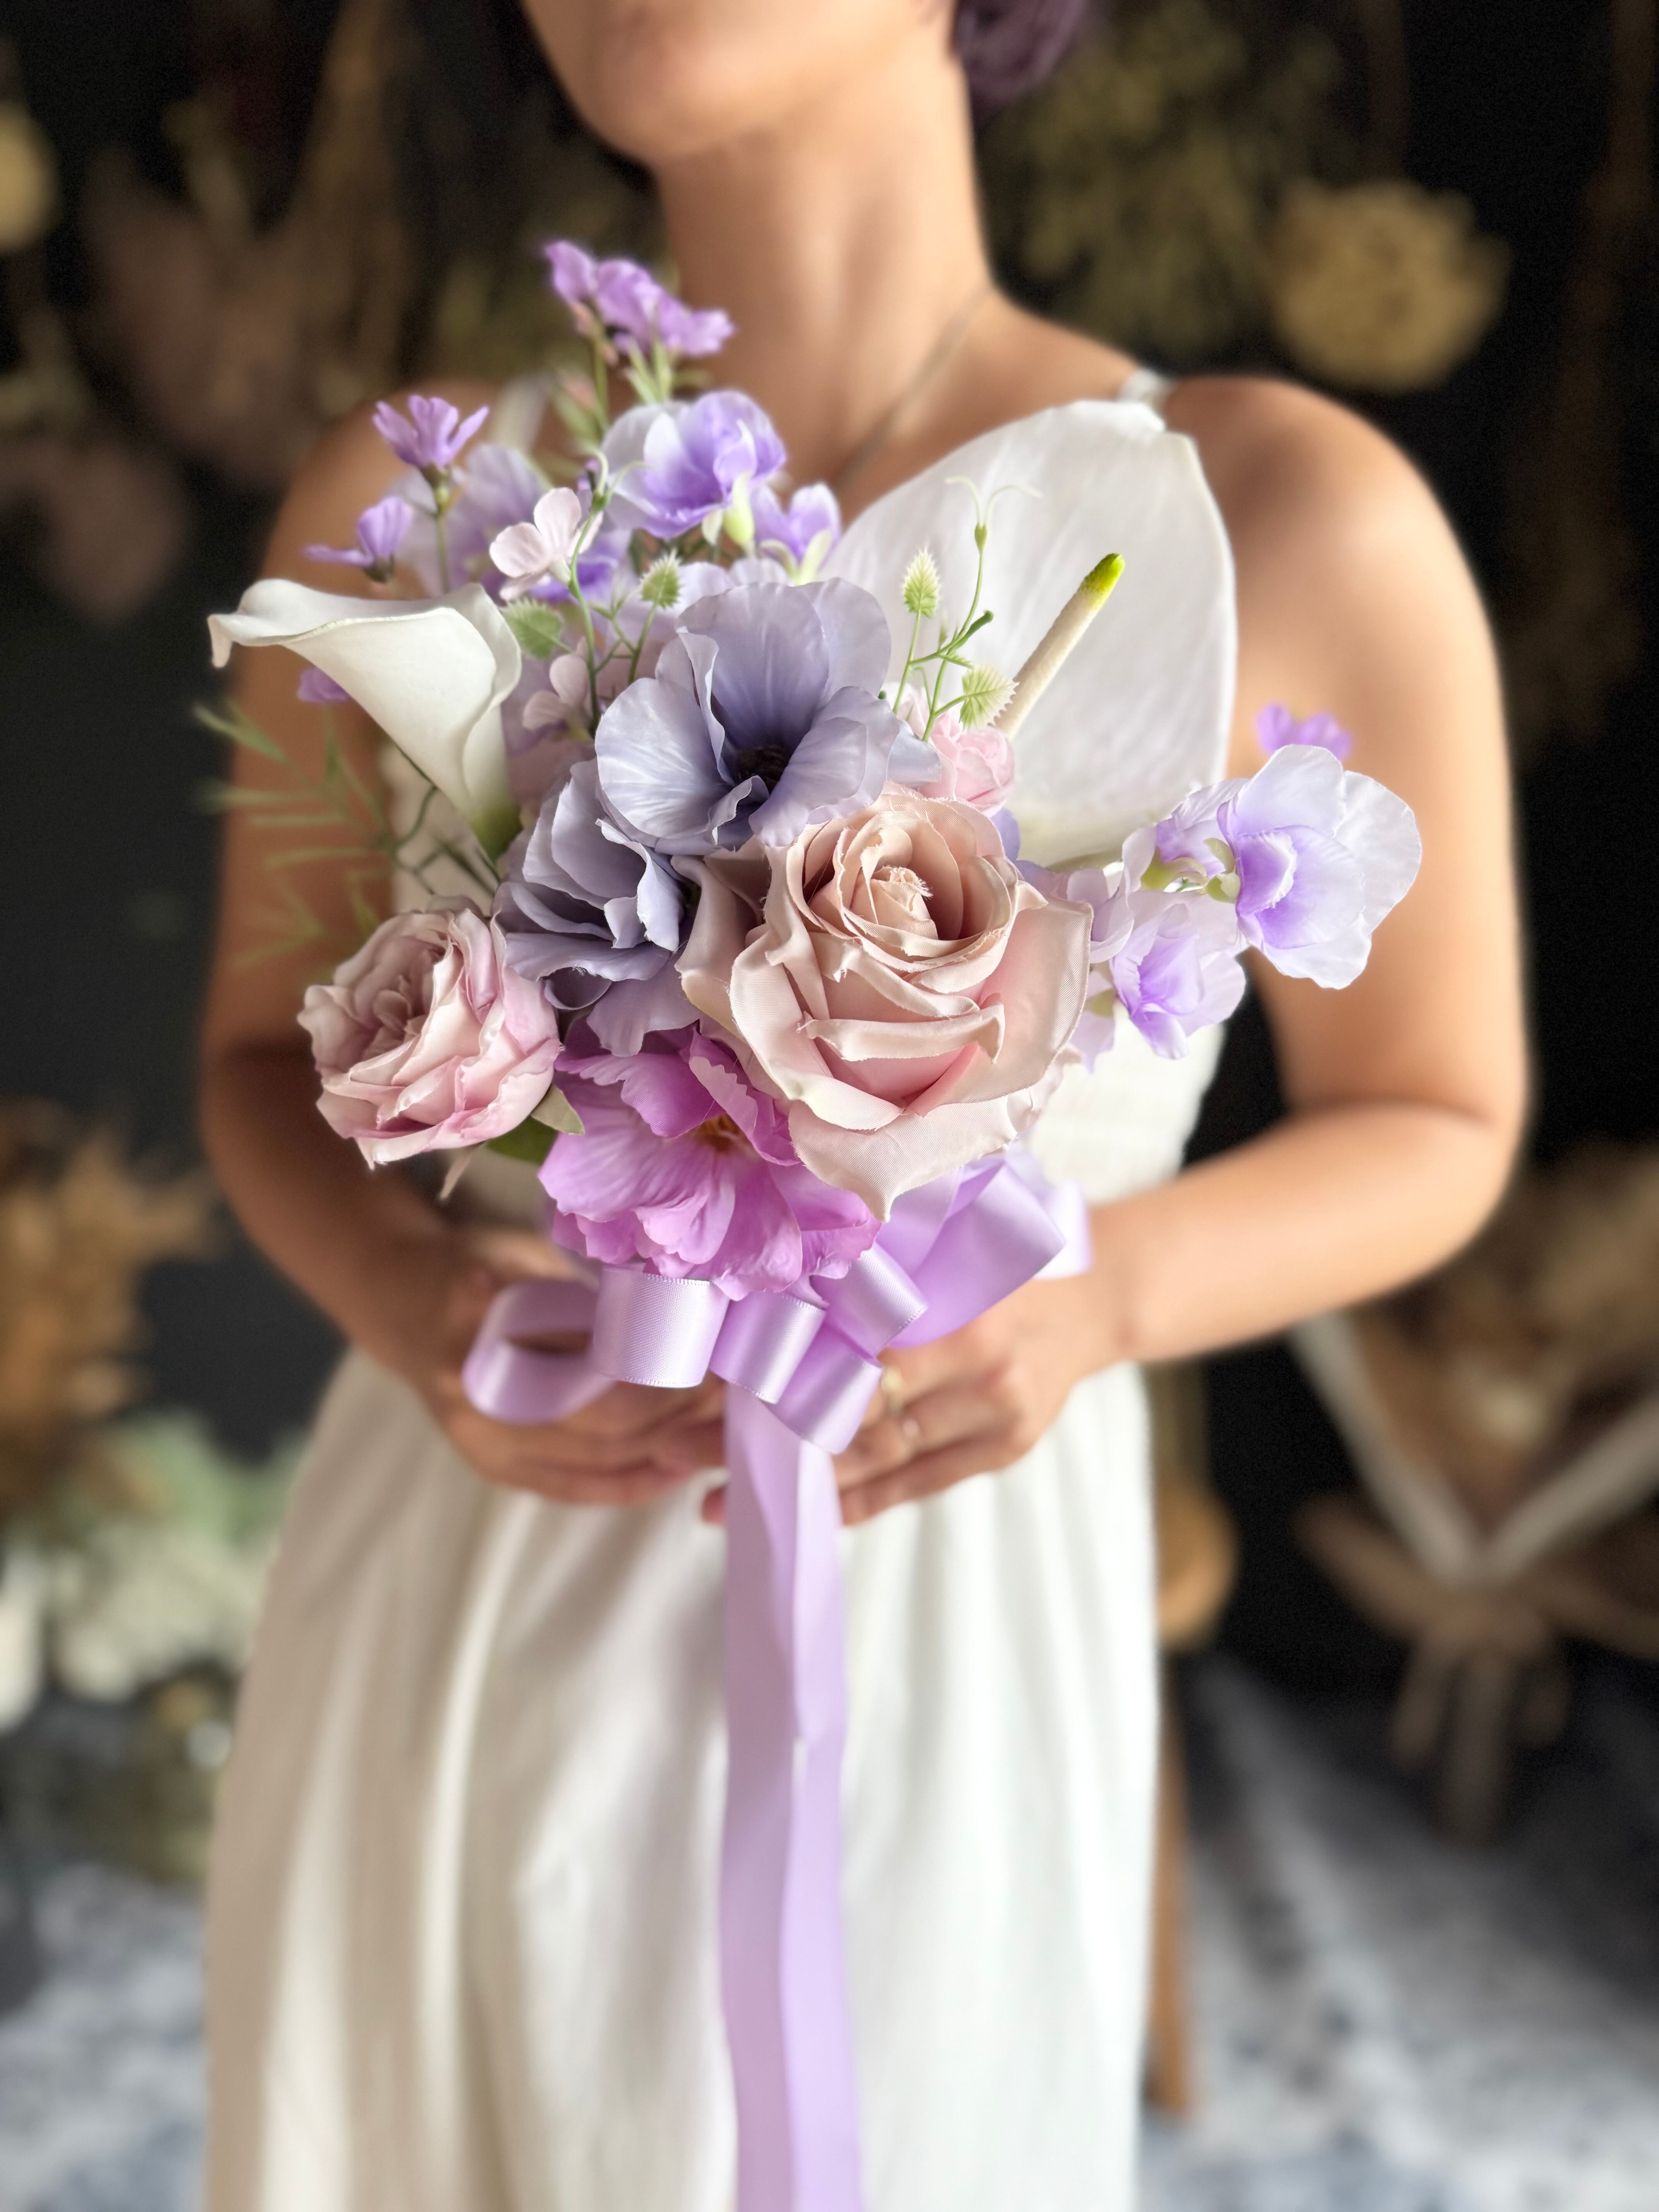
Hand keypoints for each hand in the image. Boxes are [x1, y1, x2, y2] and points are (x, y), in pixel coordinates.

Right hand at [371, 1228, 723, 1507]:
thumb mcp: (532, 1258)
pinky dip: (628, 1484)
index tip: (714, 1350)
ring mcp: (477, 1434)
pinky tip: (673, 1470)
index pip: (593, 1351)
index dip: (662, 1360)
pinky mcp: (489, 1466)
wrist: (399, 1304)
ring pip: (593, 1460)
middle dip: (674, 1410)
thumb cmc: (480, 1265)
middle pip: (600, 1418)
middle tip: (729, 1392)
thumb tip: (683, 1321)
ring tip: (716, 1428)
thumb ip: (589, 1296)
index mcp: (481, 1308)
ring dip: (664, 1449)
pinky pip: (570, 1488)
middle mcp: (473, 1383)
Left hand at [694, 1269, 1108, 1527]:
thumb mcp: (944, 1252)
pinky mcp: (1000, 1453)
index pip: (855, 1364)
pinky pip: (913, 1487)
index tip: (710, 1394)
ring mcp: (995, 1422)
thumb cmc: (997, 1262)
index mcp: (965, 1318)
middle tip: (688, 1450)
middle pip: (859, 1421)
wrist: (1093, 1299)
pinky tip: (802, 1510)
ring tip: (722, 1495)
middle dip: (773, 1439)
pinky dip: (855, 1501)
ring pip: (881, 1462)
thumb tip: (770, 1301)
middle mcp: (983, 1375)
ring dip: (802, 1482)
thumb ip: (878, 1282)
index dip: (782, 1383)